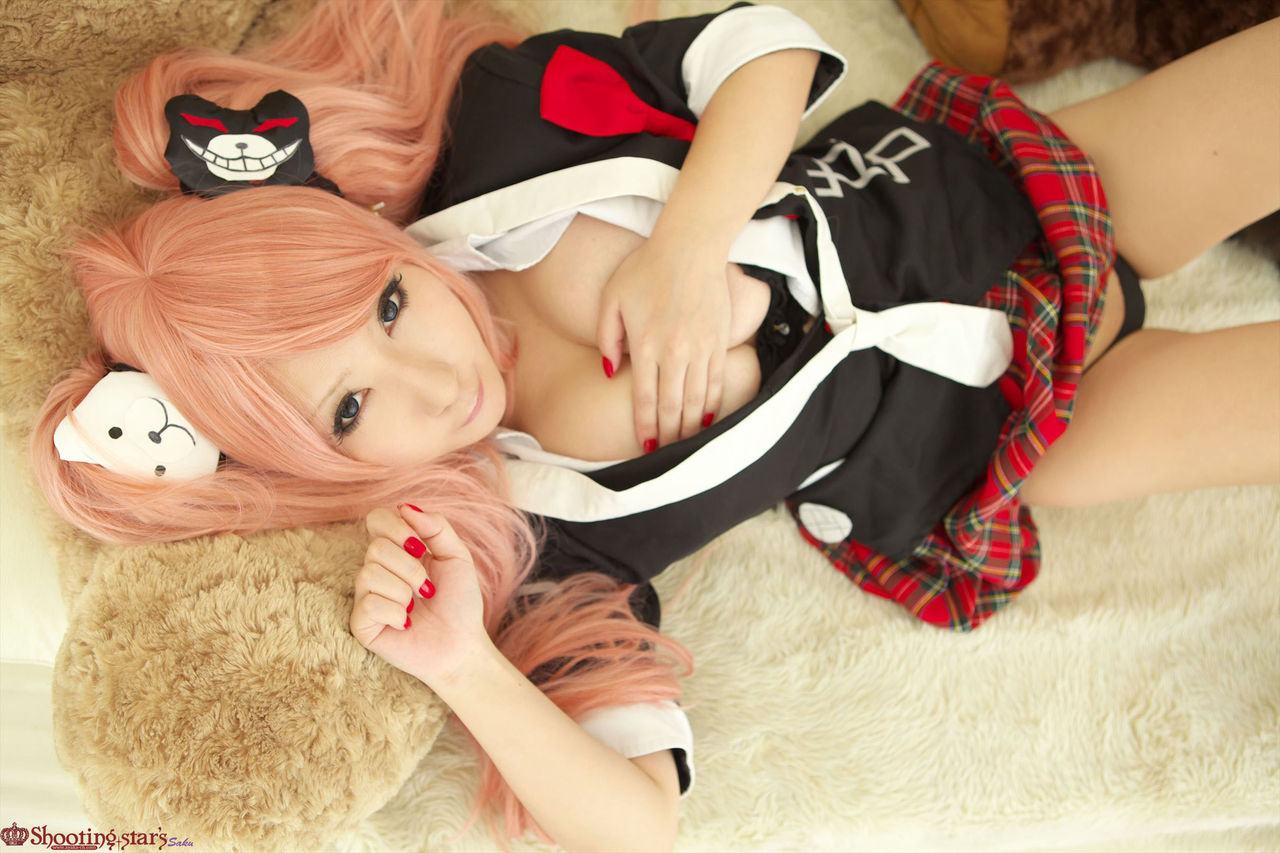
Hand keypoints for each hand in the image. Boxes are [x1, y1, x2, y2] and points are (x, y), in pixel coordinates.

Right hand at [348, 504, 490, 687]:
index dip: (397, 527)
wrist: (462, 645)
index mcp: (396, 550)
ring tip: (416, 606)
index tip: (421, 546)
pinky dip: (395, 612)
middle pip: (376, 547)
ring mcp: (366, 596)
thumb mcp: (457, 557)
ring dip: (404, 590)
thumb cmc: (459, 603)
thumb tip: (405, 507)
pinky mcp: (361, 624)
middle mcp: (376, 569)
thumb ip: (436, 527)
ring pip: (369, 573)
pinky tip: (405, 623)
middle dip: (411, 567)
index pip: (376, 518)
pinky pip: (369, 603)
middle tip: (428, 588)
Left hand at [596, 239, 732, 450]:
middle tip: (664, 453)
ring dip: (690, 426)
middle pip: (673, 405)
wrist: (690, 247)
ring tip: (684, 444)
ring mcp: (701, 347)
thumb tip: (611, 372)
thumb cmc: (645, 269)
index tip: (645, 444)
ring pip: (697, 399)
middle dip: (668, 434)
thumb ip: (606, 338)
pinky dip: (712, 404)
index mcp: (645, 344)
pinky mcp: (719, 340)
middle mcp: (675, 351)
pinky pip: (716, 381)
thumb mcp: (612, 298)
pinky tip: (707, 420)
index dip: (645, 425)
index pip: (645, 397)